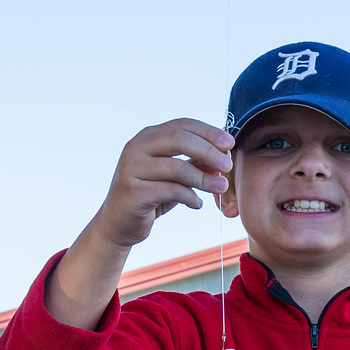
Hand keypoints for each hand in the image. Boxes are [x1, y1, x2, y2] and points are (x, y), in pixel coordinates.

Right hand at [93, 118, 233, 248]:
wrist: (119, 224)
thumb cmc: (150, 195)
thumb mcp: (174, 176)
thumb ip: (195, 164)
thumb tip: (223, 157)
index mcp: (148, 137)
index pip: (182, 125)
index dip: (208, 132)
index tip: (230, 142)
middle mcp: (136, 148)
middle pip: (178, 139)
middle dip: (208, 151)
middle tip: (228, 165)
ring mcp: (132, 169)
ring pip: (176, 167)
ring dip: (204, 178)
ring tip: (221, 187)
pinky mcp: (133, 192)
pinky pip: (170, 190)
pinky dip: (190, 197)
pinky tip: (197, 204)